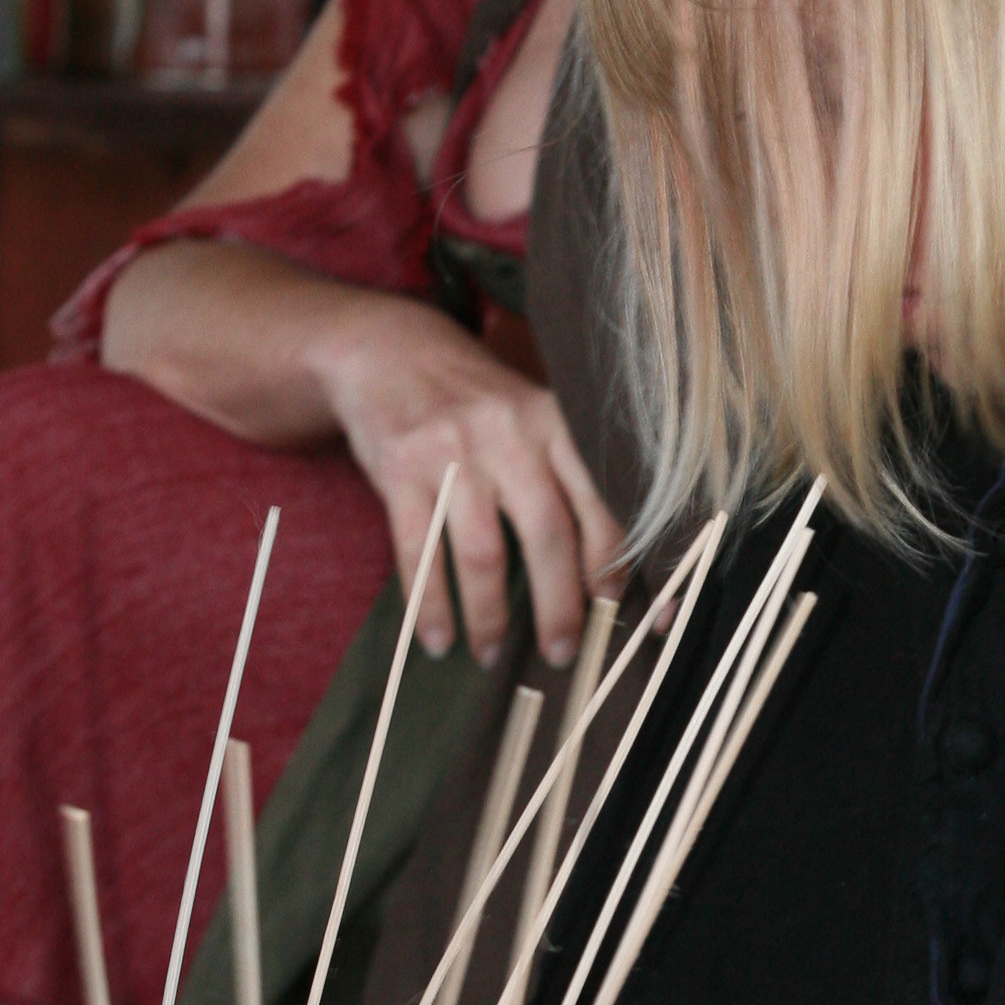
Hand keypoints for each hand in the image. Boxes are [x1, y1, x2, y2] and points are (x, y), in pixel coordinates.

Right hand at [307, 290, 624, 664]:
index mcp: (554, 421)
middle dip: (558, 606)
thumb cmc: (477, 401)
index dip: (612, 562)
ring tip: (492, 654)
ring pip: (482, 553)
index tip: (616, 609)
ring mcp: (451, 450)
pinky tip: (437, 638)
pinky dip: (430, 605)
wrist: (388, 351)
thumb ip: (568, 473)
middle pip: (547, 534)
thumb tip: (610, 570)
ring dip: (490, 616)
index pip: (598, 499)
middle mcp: (509, 432)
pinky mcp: (399, 468)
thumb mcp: (532, 415)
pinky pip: (419, 552)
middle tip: (562, 653)